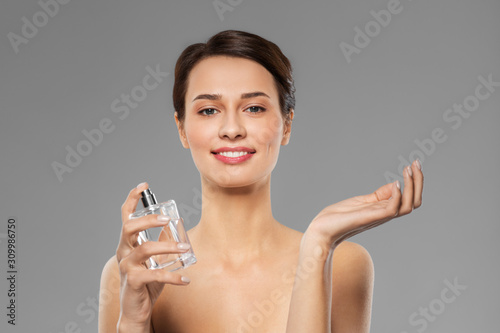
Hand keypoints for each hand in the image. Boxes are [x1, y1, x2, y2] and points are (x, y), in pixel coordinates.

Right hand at [116, 182, 190, 327]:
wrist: (136, 310)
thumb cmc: (146, 282)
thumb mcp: (155, 259)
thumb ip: (162, 242)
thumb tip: (175, 224)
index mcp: (128, 244)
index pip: (125, 217)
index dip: (132, 200)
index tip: (143, 185)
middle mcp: (124, 252)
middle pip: (129, 227)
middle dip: (148, 219)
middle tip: (167, 219)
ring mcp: (126, 266)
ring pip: (145, 249)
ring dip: (168, 247)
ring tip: (186, 250)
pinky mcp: (133, 281)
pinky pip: (154, 274)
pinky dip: (173, 276)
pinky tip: (185, 279)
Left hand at [306, 160, 423, 248]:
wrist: (323, 229)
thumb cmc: (340, 217)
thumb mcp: (363, 201)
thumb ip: (380, 195)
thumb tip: (396, 184)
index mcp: (385, 210)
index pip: (410, 199)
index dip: (415, 182)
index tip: (413, 164)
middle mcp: (386, 214)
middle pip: (415, 202)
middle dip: (419, 181)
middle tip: (416, 162)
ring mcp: (379, 216)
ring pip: (408, 205)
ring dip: (412, 186)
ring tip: (407, 169)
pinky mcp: (371, 217)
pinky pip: (392, 209)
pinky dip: (397, 195)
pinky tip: (395, 183)